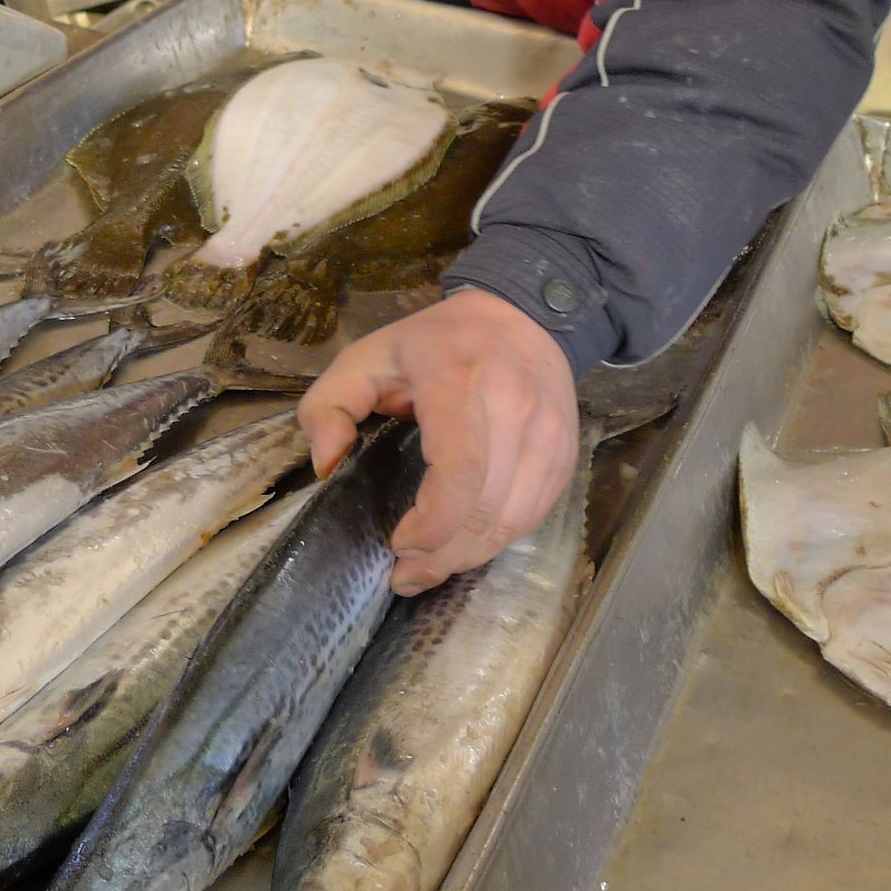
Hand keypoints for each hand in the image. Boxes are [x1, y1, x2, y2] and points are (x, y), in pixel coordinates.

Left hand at [296, 289, 579, 591]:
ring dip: (470, 556)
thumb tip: (326, 465)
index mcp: (460, 381)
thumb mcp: (366, 356)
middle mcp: (514, 408)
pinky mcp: (565, 454)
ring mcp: (548, 434)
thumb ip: (328, 406)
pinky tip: (466, 547)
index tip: (398, 544)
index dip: (432, 524)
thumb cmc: (435, 342)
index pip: (460, 470)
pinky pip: (534, 513)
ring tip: (430, 569)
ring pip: (514, 519)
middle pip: (486, 507)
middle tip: (405, 574)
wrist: (520, 315)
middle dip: (443, 554)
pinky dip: (499, 540)